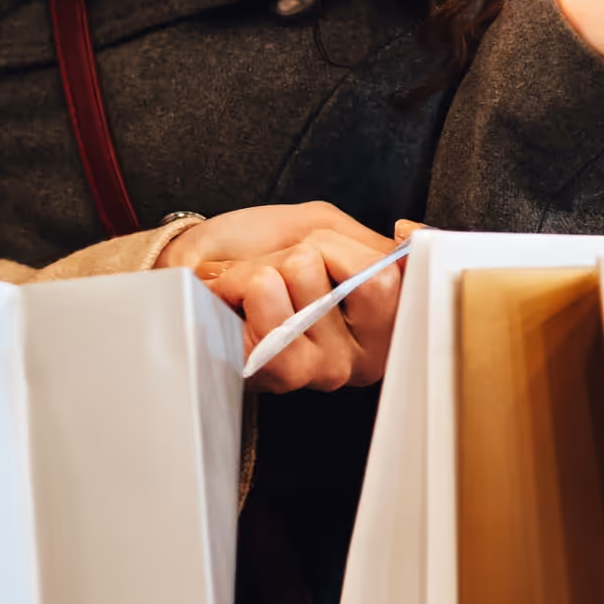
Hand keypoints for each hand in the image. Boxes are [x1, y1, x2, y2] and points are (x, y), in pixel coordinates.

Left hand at [162, 203, 408, 392]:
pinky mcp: (269, 370)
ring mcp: (315, 371)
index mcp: (378, 332)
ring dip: (267, 264)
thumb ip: (372, 243)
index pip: (402, 283)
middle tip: (288, 269)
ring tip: (253, 286)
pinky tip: (234, 300)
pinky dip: (240, 277)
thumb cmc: (257, 253)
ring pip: (307, 273)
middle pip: (366, 276)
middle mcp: (356, 361)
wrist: (192, 270)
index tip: (334, 247)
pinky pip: (266, 291)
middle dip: (316, 249)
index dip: (378, 258)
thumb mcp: (323, 232)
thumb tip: (410, 239)